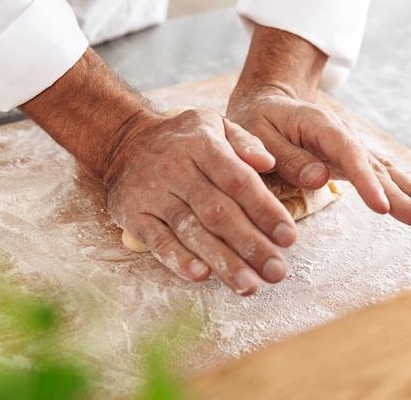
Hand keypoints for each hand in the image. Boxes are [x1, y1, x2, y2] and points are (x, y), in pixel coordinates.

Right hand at [103, 108, 296, 294]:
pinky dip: (178, 259)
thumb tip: (268, 162)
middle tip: (276, 272)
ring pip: (190, 230)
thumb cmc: (180, 140)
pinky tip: (202, 275)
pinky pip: (157, 240)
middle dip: (249, 245)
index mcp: (201, 144)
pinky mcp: (132, 214)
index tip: (288, 237)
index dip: (264, 210)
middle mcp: (175, 169)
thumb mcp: (213, 124)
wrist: (123, 143)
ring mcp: (151, 193)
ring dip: (221, 260)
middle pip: (217, 211)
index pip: (237, 180)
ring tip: (248, 285)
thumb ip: (245, 140)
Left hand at [226, 85, 410, 226]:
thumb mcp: (256, 134)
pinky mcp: (348, 157)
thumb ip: (286, 156)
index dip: (366, 181)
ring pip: (382, 170)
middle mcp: (340, 134)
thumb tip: (320, 177)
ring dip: (409, 190)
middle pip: (373, 166)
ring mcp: (347, 146)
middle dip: (400, 194)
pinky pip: (377, 172)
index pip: (348, 155)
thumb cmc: (256, 119)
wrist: (265, 101)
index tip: (381, 206)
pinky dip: (400, 186)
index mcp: (319, 126)